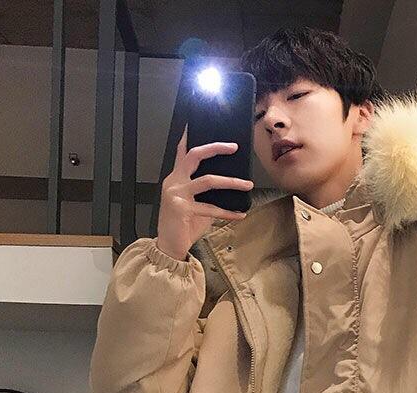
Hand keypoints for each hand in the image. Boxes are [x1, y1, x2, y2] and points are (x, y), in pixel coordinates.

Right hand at [156, 127, 254, 261]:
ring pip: (208, 180)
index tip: (197, 123)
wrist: (169, 247)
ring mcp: (177, 194)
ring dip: (231, 182)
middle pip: (194, 156)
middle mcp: (174, 182)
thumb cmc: (183, 225)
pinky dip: (228, 212)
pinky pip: (211, 208)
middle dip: (215, 148)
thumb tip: (229, 182)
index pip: (182, 152)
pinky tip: (240, 214)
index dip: (189, 136)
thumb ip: (205, 192)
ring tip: (247, 184)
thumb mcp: (195, 205)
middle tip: (234, 147)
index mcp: (176, 178)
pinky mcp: (183, 209)